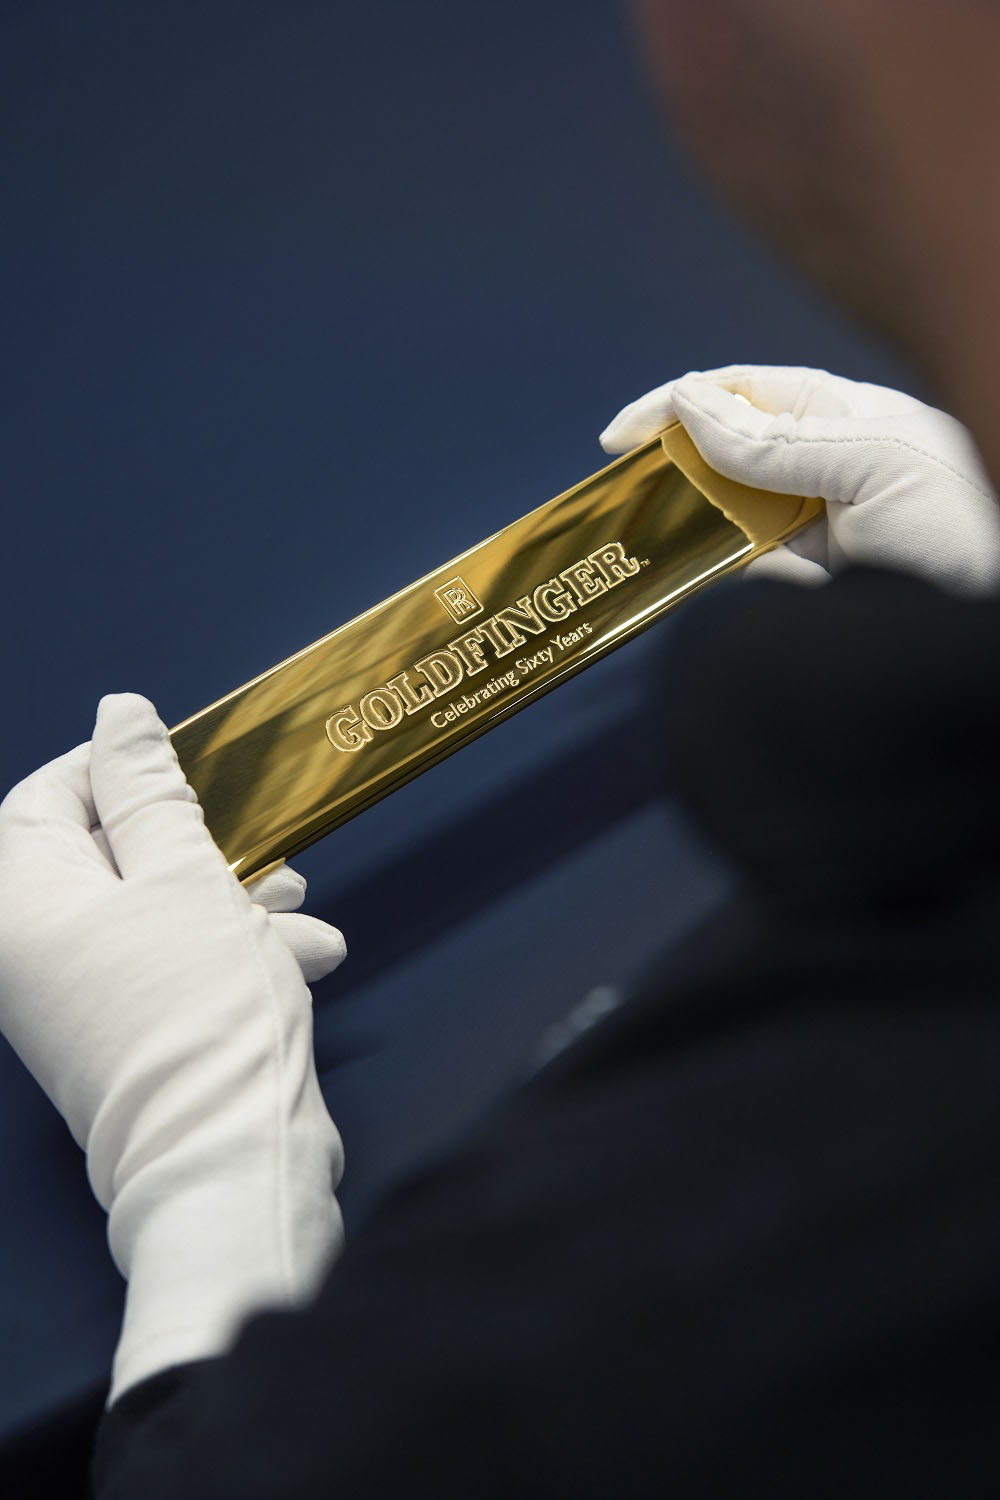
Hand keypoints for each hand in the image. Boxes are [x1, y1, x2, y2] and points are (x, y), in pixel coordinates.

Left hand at [0, 693, 345, 1401]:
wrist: (230, 1159)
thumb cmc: (200, 1011)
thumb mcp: (184, 873)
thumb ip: (148, 788)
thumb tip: (119, 715)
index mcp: (25, 905)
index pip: (44, 799)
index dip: (113, 769)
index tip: (182, 766)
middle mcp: (37, 954)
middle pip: (108, 856)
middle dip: (196, 843)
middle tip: (257, 845)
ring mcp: (81, 1002)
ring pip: (152, 911)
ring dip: (228, 897)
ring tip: (295, 906)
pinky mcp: (128, 1037)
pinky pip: (168, 965)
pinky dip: (228, 950)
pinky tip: (299, 955)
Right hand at [600, 364, 999, 594]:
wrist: (992, 623)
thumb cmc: (968, 521)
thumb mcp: (876, 465)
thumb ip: (779, 443)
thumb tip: (688, 407)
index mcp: (846, 417)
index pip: (745, 394)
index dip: (679, 405)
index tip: (620, 436)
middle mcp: (827, 468)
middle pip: (728, 458)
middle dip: (682, 471)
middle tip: (628, 492)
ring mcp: (822, 530)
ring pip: (734, 523)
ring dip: (709, 532)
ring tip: (684, 542)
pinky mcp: (819, 587)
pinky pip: (759, 578)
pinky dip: (748, 581)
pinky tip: (763, 582)